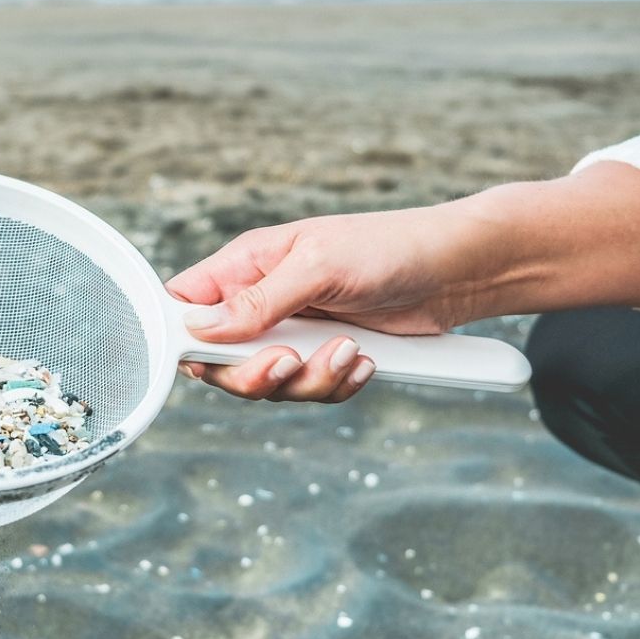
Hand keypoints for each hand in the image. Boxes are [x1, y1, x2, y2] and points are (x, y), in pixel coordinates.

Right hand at [165, 206, 482, 401]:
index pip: (185, 306)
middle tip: (288, 362)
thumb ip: (257, 301)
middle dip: (253, 374)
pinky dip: (337, 385)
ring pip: (268, 384)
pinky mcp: (325, 357)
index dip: (184, 338)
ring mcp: (294, 334)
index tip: (206, 357)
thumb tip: (198, 328)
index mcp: (246, 266)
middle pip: (219, 362)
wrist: (455, 271)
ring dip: (308, 380)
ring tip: (349, 351)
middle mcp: (262, 302)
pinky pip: (310, 390)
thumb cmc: (387, 247)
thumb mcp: (317, 266)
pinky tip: (364, 362)